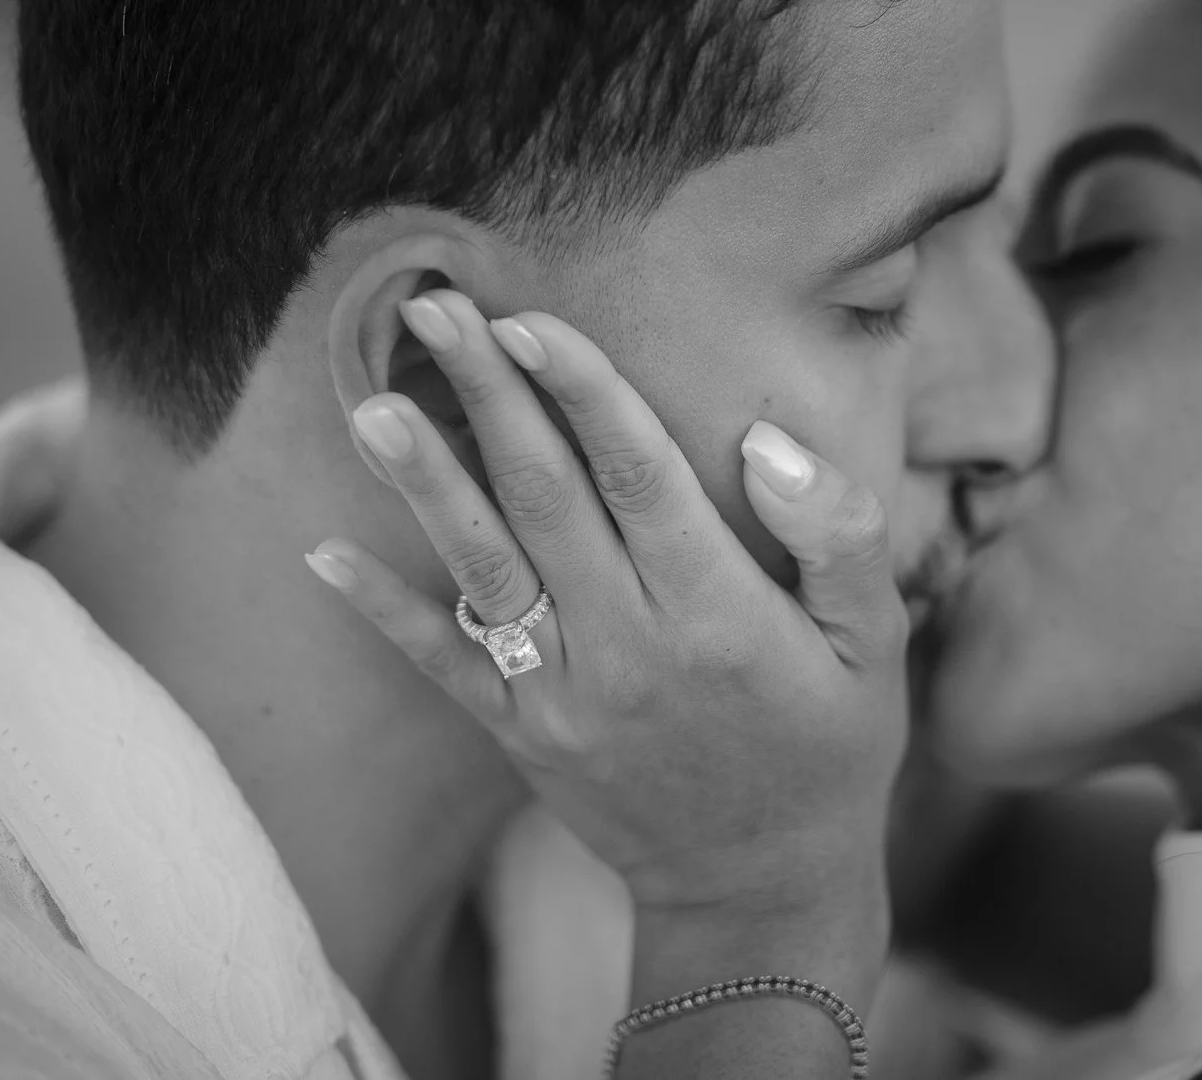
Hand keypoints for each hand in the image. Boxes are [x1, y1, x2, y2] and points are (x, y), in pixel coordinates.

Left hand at [305, 291, 909, 929]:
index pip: (638, 471)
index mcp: (719, 612)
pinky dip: (381, 609)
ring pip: (484, 568)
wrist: (761, 893)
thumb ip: (838, 535)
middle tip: (438, 308)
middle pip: (545, 496)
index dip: (580, 387)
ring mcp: (566, 697)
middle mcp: (631, 648)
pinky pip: (441, 664)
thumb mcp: (878, 644)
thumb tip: (764, 442)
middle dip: (489, 395)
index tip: (531, 320)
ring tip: (371, 404)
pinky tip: (324, 551)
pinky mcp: (522, 736)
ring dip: (422, 483)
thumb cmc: (828, 748)